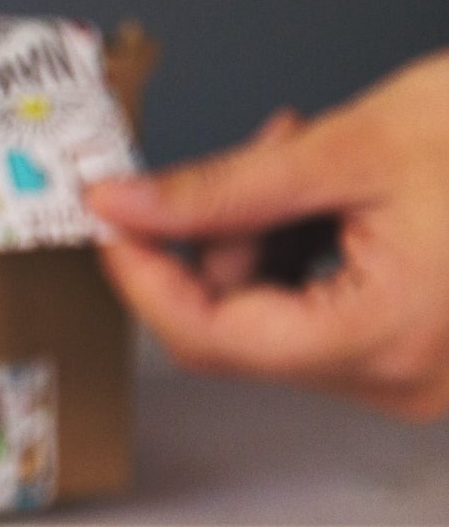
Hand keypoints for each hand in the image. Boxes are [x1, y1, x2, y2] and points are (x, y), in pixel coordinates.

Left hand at [86, 51, 448, 419]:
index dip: (142, 277)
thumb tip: (122, 206)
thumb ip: (222, 189)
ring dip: (262, 237)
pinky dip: (306, 252)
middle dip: (218, 240)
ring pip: (278, 317)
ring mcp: (418, 373)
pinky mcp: (424, 348)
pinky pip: (326, 312)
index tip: (109, 218)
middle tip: (247, 153)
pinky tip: (332, 190)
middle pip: (241, 329)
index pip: (209, 337)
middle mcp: (403, 378)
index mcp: (386, 337)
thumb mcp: (352, 147)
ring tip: (304, 154)